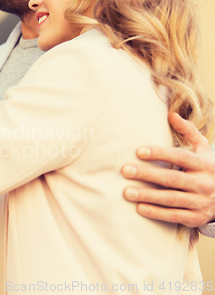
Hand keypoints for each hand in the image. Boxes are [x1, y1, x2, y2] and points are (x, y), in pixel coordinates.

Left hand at [122, 113, 214, 227]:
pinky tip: (139, 208)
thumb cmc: (207, 168)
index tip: (138, 151)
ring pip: (171, 198)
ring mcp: (201, 202)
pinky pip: (174, 216)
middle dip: (147, 174)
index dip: (159, 153)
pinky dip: (157, 213)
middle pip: (172, 178)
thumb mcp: (204, 150)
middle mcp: (204, 183)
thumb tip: (172, 115)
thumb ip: (189, 132)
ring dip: (148, 195)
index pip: (180, 157)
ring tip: (126, 192)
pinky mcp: (196, 218)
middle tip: (125, 170)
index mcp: (205, 164)